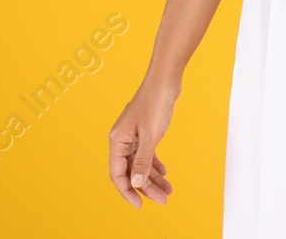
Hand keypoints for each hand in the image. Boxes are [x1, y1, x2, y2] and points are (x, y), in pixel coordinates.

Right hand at [108, 83, 177, 207]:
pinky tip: (164, 173)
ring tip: (167, 191)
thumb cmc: (156, 103)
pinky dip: (154, 163)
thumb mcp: (151, 136)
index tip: (140, 205)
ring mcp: (132, 134)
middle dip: (146, 187)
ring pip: (140, 163)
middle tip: (163, 200)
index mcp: (118, 140)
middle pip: (131, 171)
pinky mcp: (143, 130)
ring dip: (152, 177)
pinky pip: (146, 153)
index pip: (118, 174)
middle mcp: (122, 139)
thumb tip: (135, 183)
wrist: (165, 79)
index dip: (127, 191)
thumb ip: (142, 161)